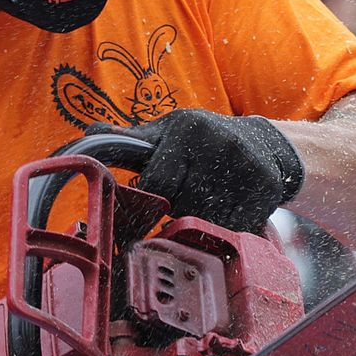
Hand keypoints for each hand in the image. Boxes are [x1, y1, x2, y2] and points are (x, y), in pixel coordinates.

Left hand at [87, 109, 304, 233]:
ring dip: (198, 218)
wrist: (263, 145)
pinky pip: (231, 227)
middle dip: (175, 206)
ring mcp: (246, 167)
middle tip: (184, 191)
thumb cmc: (202, 140)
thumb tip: (89, 131)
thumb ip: (129, 139)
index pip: (155, 182)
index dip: (149, 196)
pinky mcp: (265, 190)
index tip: (151, 197)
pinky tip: (227, 208)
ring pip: (205, 218)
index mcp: (188, 128)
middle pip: (180, 203)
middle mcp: (219, 143)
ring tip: (205, 197)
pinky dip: (223, 227)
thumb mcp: (167, 132)